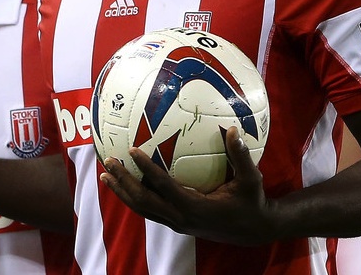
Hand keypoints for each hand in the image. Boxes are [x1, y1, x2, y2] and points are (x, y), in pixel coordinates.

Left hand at [99, 126, 277, 245]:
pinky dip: (134, 198)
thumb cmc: (251, 202)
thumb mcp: (251, 179)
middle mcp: (181, 218)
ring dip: (123, 192)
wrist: (253, 230)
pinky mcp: (176, 223)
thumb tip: (233, 129)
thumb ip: (240, 156)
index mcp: (195, 207)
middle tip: (109, 162)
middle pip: (144, 201)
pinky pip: (149, 211)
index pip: (164, 187)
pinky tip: (125, 185)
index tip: (132, 151)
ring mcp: (177, 223)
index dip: (147, 170)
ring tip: (106, 175)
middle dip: (124, 182)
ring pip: (143, 209)